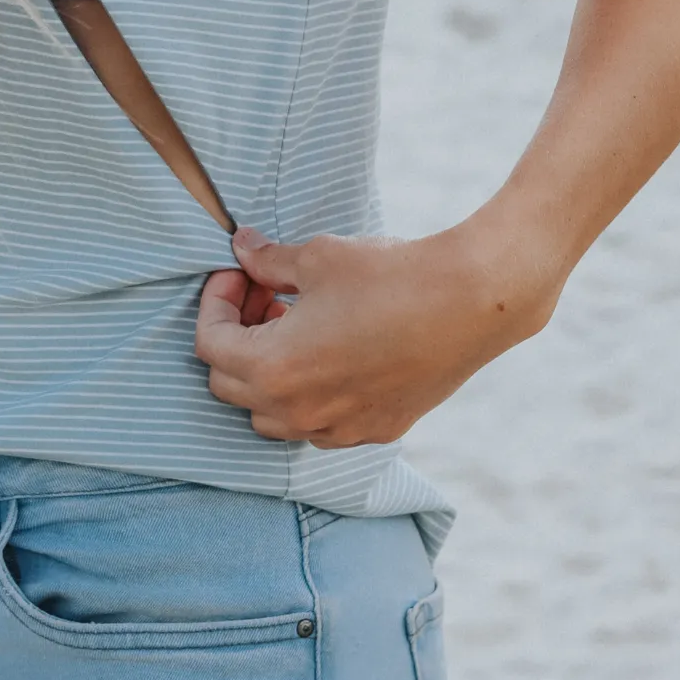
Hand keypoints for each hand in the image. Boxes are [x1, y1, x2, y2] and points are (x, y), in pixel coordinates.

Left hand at [195, 223, 556, 448]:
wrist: (469, 302)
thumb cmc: (388, 275)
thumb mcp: (316, 258)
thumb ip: (267, 262)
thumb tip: (241, 249)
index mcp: (273, 369)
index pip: (209, 344)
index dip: (215, 302)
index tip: (238, 274)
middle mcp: (299, 412)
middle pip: (231, 386)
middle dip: (236, 337)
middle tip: (263, 296)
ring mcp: (339, 428)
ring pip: (272, 416)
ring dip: (268, 373)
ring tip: (296, 323)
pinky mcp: (376, 430)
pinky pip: (319, 424)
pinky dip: (309, 394)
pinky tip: (334, 351)